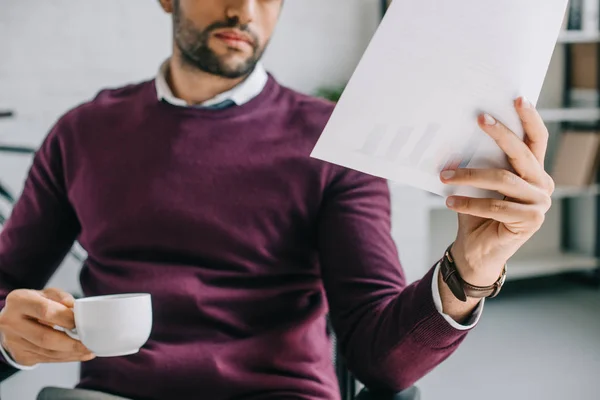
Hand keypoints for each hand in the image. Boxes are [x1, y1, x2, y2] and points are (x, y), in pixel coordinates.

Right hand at [0, 288, 94, 365]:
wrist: (11, 319)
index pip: (45, 311)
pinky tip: (78, 355)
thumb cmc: (33, 304)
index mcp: (19, 301)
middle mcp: (11, 322)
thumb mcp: (46, 293)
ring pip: (47, 352)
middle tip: (89, 344)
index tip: (80, 322)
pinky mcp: (19, 355)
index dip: (66, 318)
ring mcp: (13, 342)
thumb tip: (74, 307)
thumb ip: (61, 297)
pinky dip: (65, 358)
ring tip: (88, 351)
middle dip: (71, 343)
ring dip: (71, 354)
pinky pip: (46, 359)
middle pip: (45, 338)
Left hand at [441, 97, 553, 286]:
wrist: (476, 249)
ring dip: (470, 175)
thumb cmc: (476, 213)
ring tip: (444, 175)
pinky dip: (470, 203)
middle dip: (500, 134)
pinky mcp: (531, 221)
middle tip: (479, 119)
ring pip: (503, 180)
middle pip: (522, 154)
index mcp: (532, 171)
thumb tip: (459, 135)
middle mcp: (542, 184)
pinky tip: (450, 201)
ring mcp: (540, 203)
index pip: (536, 140)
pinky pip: (496, 206)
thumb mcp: (477, 184)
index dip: (529, 119)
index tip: (516, 98)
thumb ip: (479, 162)